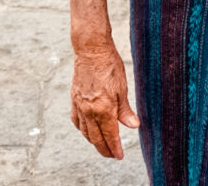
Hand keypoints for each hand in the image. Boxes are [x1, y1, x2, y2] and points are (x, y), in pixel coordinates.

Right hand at [70, 44, 139, 158]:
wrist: (91, 51)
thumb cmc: (109, 66)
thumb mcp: (122, 88)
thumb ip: (125, 110)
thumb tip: (134, 126)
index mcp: (104, 109)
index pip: (110, 135)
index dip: (115, 148)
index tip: (119, 156)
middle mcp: (90, 111)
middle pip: (96, 138)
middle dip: (104, 149)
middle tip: (111, 155)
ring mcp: (80, 106)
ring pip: (85, 132)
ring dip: (93, 141)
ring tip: (101, 145)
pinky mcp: (74, 99)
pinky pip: (76, 121)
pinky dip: (82, 129)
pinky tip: (86, 130)